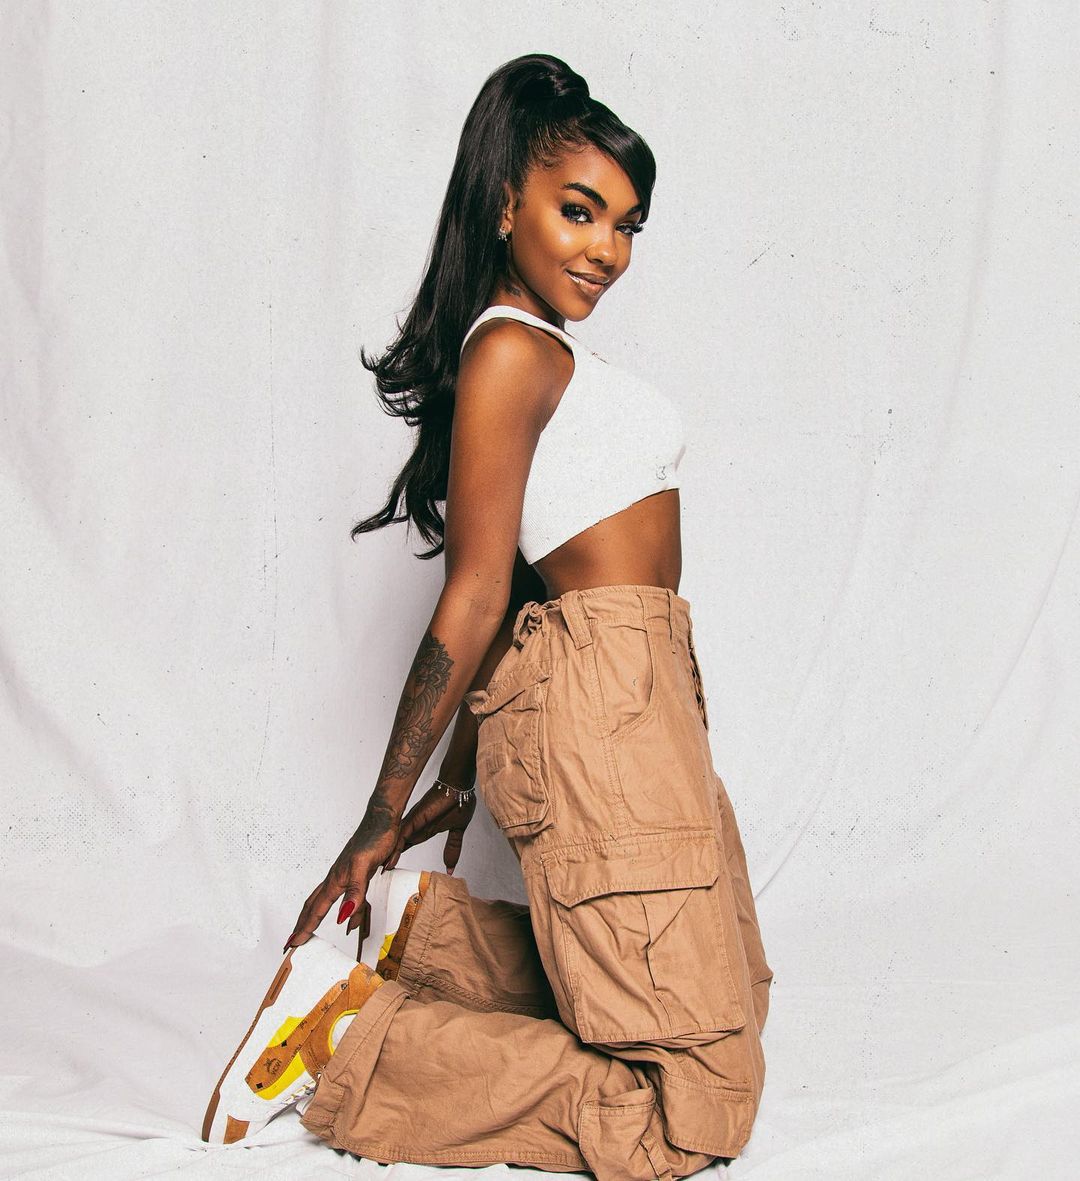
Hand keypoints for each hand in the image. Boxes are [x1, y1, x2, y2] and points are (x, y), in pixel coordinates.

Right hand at [283, 803, 401, 951]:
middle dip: (302, 924)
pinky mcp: (356, 871)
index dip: (305, 928)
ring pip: (325, 900)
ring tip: (309, 931)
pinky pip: (343, 895)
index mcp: (336, 879)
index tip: (293, 944)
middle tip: (292, 941)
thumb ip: (354, 891)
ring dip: (315, 916)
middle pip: (313, 905)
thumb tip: (342, 918)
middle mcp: (337, 878)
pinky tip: (350, 915)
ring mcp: (345, 874)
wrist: (383, 818)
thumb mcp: (365, 866)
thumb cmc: (375, 838)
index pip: (316, 909)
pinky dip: (343, 909)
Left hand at [382, 778, 475, 876]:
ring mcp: (414, 823)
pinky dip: (395, 849)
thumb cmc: (459, 802)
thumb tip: (451, 867)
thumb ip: (453, 848)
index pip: (407, 845)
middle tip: (375, 869)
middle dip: (387, 856)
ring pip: (397, 842)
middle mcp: (416, 826)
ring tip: (378, 869)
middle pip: (397, 845)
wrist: (459, 787)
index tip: (388, 866)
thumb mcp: (456, 831)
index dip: (397, 855)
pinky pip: (401, 837)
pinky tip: (388, 861)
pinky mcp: (415, 819)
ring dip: (388, 856)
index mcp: (425, 829)